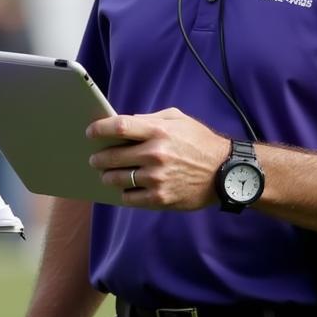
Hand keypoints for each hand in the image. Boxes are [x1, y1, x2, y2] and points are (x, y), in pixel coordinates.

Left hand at [87, 107, 226, 209]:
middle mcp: (155, 154)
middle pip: (112, 156)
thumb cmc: (200, 142)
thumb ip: (151, 118)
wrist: (226, 172)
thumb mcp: (179, 120)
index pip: (119, 127)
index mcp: (158, 131)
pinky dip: (124, 193)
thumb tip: (125, 123)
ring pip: (117, 179)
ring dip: (107, 176)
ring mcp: (157, 178)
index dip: (99, 129)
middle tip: (94, 159)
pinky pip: (130, 198)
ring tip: (107, 174)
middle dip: (98, 158)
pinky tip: (124, 188)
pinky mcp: (161, 198)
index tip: (90, 132)